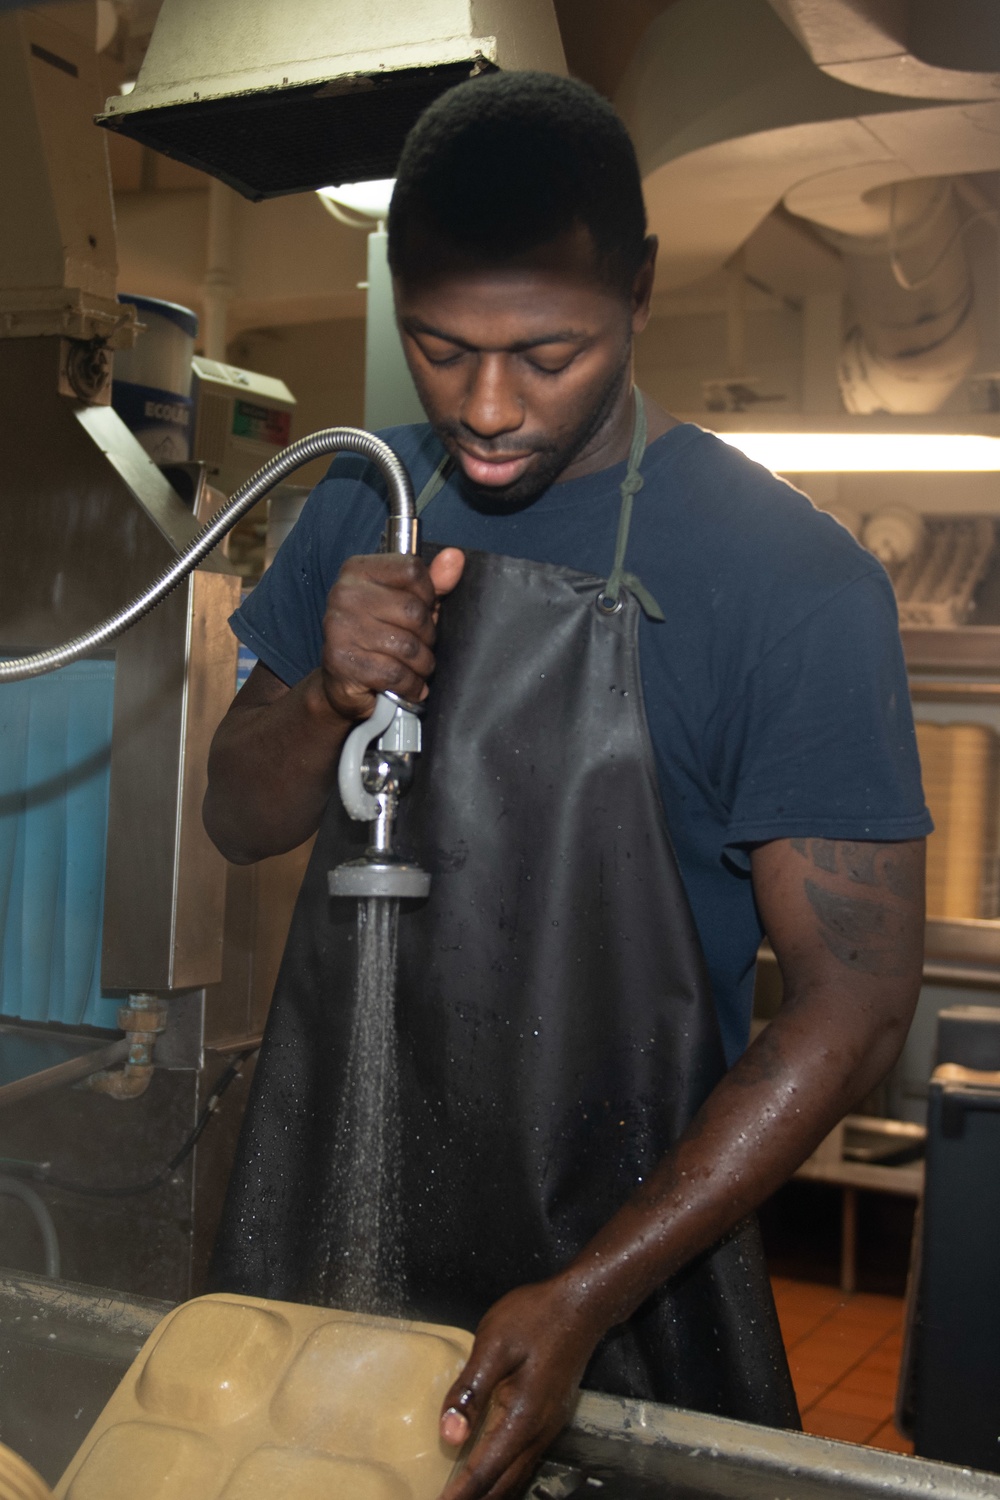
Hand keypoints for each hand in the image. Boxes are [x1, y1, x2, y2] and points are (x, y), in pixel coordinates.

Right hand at [320, 548, 464, 720]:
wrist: (343, 682)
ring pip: (407, 646)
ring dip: (421, 664)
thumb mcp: (409, 603)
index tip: (424, 608)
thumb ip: (433, 581)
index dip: (428, 594)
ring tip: (416, 667)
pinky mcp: (342, 661)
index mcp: (358, 570)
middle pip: (413, 611)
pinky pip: (395, 673)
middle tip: (421, 645)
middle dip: (427, 635)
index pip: (412, 570)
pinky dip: (410, 684)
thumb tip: (455, 557)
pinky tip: (407, 685)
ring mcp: (340, 627)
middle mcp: (345, 594)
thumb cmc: (380, 636)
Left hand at [438, 1278, 603, 1499]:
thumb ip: (470, 1391)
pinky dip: (503, 1475)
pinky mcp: (550, 1417)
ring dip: (489, 1491)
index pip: (485, 1472)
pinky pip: (524, 1460)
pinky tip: (487, 1470)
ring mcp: (548, 1427)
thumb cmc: (535, 1318)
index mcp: (521, 1419)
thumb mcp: (493, 1346)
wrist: (582, 1304)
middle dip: (474, 1499)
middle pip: (504, 1485)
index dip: (459, 1495)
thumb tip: (449, 1436)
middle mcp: (538, 1432)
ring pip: (516, 1476)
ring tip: (461, 1494)